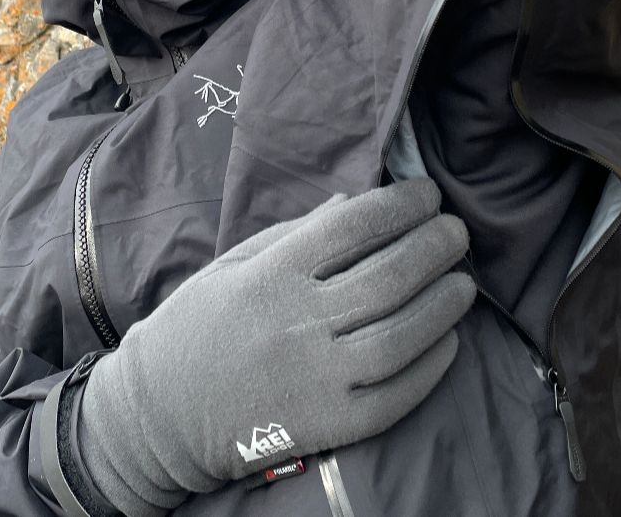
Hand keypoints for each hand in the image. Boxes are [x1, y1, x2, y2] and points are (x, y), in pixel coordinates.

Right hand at [71, 179, 474, 514]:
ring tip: (463, 283)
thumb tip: (356, 204)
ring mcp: (313, 378)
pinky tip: (447, 341)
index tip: (428, 196)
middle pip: (386, 278)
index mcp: (271, 275)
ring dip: (442, 306)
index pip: (352, 227)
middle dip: (433, 248)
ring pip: (399, 336)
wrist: (157, 415)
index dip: (400, 206)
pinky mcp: (327, 424)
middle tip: (456, 232)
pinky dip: (430, 366)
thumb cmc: (196, 327)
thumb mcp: (233, 265)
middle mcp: (296, 323)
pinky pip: (394, 395)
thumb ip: (295, 234)